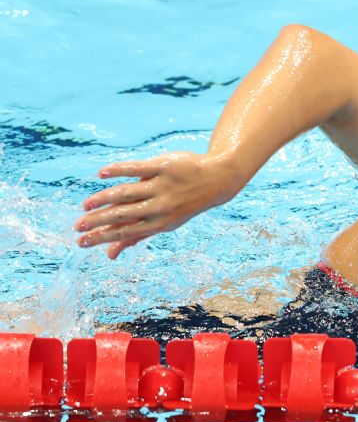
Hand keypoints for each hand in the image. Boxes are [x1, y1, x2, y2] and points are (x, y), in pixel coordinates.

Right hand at [75, 152, 241, 258]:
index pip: (126, 232)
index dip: (102, 238)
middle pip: (123, 214)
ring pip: (126, 193)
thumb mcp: (165, 223)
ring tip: (85, 205)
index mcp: (160, 223)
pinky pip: (136, 168)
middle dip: (98, 221)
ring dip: (103, 198)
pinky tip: (101, 174)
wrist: (217, 179)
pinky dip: (117, 170)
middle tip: (77, 227)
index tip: (81, 242)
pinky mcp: (163, 166)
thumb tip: (110, 255)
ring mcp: (162, 186)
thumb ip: (136, 236)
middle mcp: (160, 206)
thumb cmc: (185, 203)